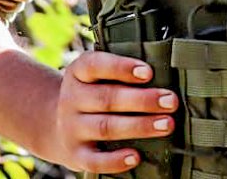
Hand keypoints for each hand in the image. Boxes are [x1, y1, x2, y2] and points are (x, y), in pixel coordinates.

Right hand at [45, 51, 179, 173]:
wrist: (56, 123)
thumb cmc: (92, 93)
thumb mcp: (96, 76)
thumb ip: (121, 73)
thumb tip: (164, 75)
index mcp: (78, 73)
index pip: (96, 65)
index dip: (122, 68)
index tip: (148, 72)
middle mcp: (72, 99)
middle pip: (107, 98)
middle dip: (143, 100)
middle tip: (170, 101)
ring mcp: (72, 128)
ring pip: (106, 127)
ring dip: (139, 126)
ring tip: (166, 124)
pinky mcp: (75, 154)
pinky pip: (94, 160)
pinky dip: (115, 160)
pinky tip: (135, 156)